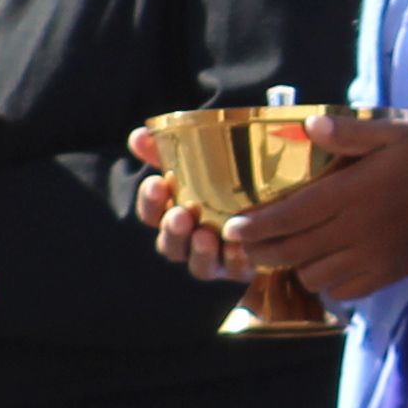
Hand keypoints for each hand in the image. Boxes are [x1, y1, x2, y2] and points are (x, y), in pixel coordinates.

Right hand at [122, 123, 251, 282]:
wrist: (270, 205)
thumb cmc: (222, 185)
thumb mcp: (196, 164)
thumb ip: (167, 150)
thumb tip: (138, 136)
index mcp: (172, 216)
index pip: (151, 214)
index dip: (150, 202)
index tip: (156, 183)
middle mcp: (188, 243)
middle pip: (170, 246)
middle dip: (172, 231)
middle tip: (178, 215)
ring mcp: (214, 260)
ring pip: (199, 265)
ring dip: (199, 252)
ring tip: (205, 235)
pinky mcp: (242, 269)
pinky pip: (236, 271)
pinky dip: (235, 261)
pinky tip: (239, 247)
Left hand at [203, 114, 407, 304]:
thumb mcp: (393, 133)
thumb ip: (349, 132)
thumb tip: (310, 124)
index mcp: (350, 194)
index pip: (290, 216)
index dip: (256, 226)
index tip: (232, 228)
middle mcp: (354, 231)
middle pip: (293, 250)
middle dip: (262, 250)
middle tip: (245, 245)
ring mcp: (369, 258)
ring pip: (314, 275)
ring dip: (294, 267)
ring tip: (286, 253)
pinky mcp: (386, 275)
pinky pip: (344, 291)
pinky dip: (327, 284)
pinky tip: (324, 268)